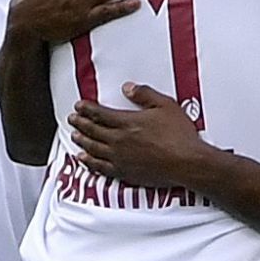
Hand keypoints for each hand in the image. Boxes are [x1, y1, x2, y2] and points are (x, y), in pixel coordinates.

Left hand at [69, 84, 212, 186]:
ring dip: (82, 141)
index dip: (87, 108)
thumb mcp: (165, 106)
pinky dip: (89, 162)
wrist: (187, 162)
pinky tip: (84, 159)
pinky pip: (100, 167)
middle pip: (93, 130)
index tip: (79, 106)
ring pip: (93, 149)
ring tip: (75, 136)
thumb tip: (128, 88)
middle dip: (80, 123)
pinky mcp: (124, 173)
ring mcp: (120, 158)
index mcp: (127, 122)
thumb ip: (144, 95)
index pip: (100, 113)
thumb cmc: (179, 135)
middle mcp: (119, 140)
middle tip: (72, 119)